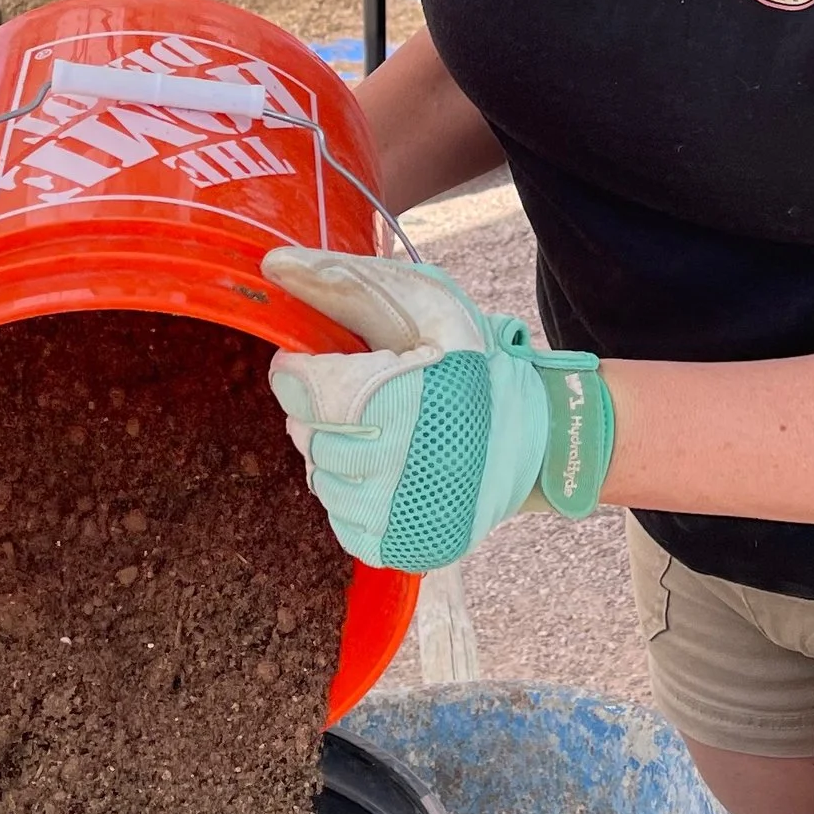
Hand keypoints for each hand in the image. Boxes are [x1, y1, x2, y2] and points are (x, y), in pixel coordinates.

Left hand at [263, 248, 613, 569]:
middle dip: (326, 409)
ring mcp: (396, 515)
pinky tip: (392, 471)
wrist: (540, 441)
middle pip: (306, 433)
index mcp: (400, 396)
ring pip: (321, 477)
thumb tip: (274, 266)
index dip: (308, 369)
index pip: (299, 386)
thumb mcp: (425, 306)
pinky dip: (356, 491)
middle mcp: (394, 464)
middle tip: (369, 397)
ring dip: (340, 450)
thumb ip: (345, 283)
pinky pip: (341, 519)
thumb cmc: (476, 365)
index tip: (333, 363)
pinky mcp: (397, 548)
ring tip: (386, 433)